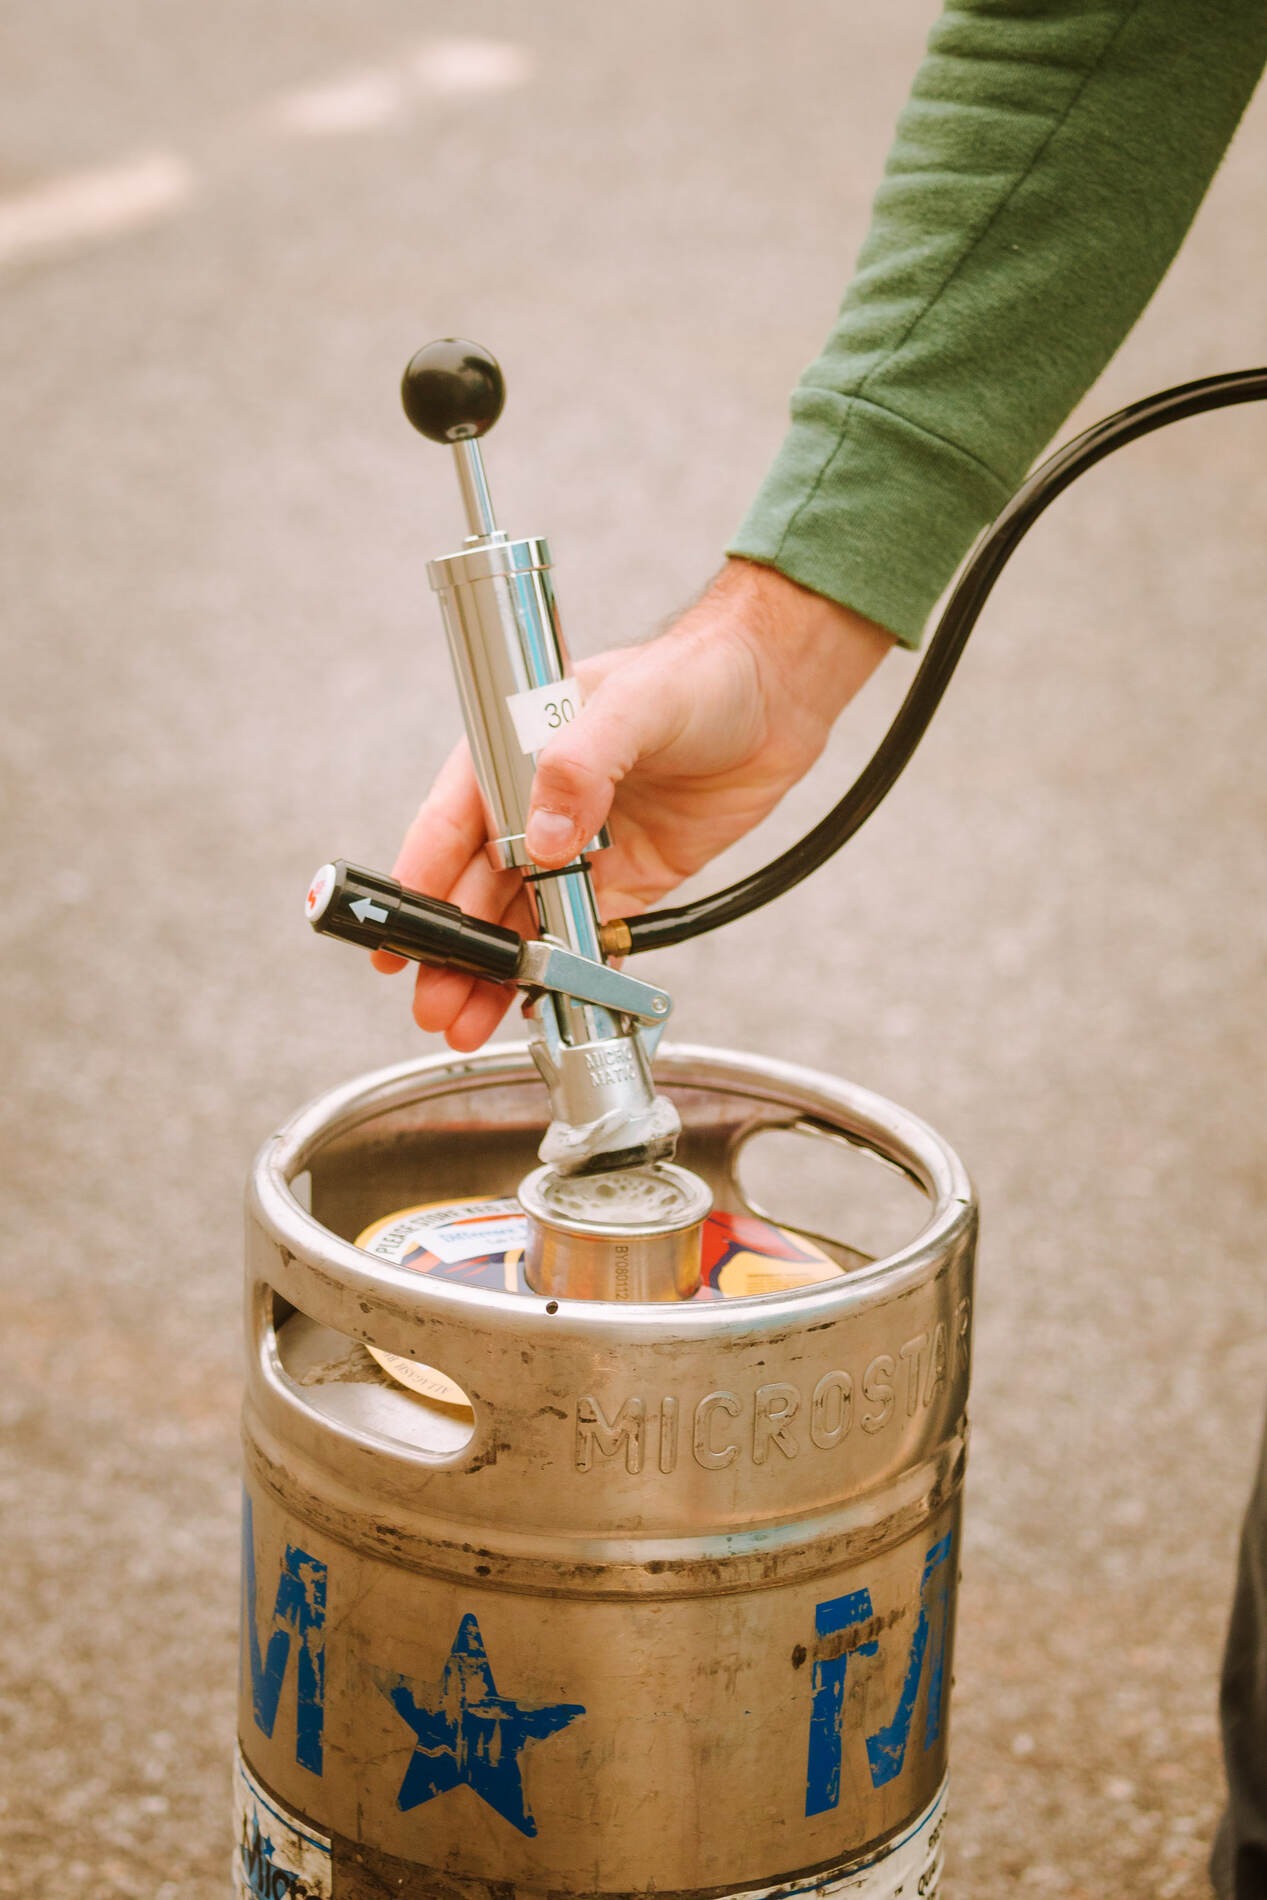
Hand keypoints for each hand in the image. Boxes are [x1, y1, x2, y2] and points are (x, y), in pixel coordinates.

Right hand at [372, 558, 893, 1047]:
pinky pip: (585, 934)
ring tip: (466, 1021)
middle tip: (432, 1001)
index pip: (452, 823)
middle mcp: (537, 803)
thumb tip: (542, 839)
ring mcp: (582, 846)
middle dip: (453, 949)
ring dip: (496, 973)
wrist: (778, 691)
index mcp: (514, 751)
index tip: (398, 934)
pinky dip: (565, 972)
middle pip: (476, 887)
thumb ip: (580, 765)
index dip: (419, 881)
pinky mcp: (628, 879)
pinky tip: (542, 1005)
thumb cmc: (699, 671)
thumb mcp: (634, 703)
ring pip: (523, 921)